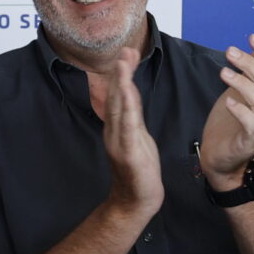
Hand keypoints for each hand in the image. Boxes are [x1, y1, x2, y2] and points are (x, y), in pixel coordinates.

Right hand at [101, 46, 162, 218]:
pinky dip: (127, 111)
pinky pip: (128, 129)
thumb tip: (129, 90)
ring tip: (124, 66)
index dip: (122, 74)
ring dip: (122, 86)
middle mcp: (115, 132)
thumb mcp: (137, 136)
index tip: (127, 53)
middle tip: (125, 51)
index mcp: (118, 127)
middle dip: (121, 73)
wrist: (135, 202)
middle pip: (117, 98)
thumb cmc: (138, 171)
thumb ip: (132, 114)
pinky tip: (128, 98)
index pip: (119, 96)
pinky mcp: (129, 154)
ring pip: (120, 110)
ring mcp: (120, 143)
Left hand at [198, 35, 253, 189]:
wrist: (222, 157)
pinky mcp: (251, 140)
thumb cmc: (231, 122)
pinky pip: (253, 124)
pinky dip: (242, 112)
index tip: (252, 37)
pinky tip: (229, 103)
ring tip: (224, 72)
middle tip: (230, 51)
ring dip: (244, 83)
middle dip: (251, 63)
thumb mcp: (241, 88)